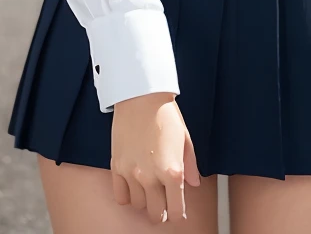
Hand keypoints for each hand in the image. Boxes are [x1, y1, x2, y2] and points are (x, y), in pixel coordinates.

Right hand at [110, 91, 200, 223]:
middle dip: (161, 212)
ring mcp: (132, 173)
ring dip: (145, 201)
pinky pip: (120, 196)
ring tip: (149, 188)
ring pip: (138, 206)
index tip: (177, 210)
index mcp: (172, 171)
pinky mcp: (117, 167)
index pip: (175, 211)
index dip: (177, 214)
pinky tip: (133, 186)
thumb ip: (190, 165)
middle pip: (155, 214)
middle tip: (163, 202)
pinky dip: (127, 196)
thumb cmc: (165, 114)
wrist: (140, 96)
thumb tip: (193, 183)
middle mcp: (151, 177)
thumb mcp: (185, 138)